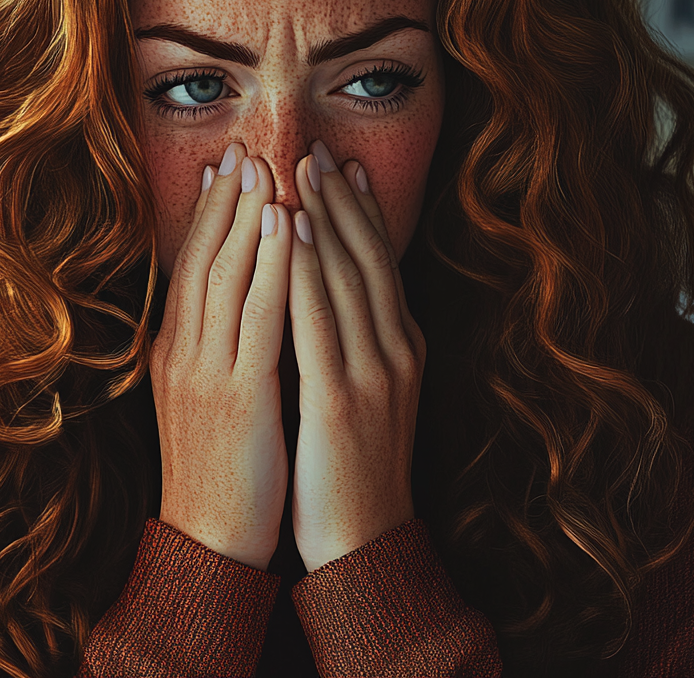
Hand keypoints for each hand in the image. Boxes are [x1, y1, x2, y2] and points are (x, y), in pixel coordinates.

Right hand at [150, 142, 290, 570]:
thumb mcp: (203, 396)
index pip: (190, 265)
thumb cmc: (219, 467)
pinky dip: (270, 264)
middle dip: (226, 199)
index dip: (208, 212)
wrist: (210, 541)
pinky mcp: (238, 393)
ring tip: (265, 165)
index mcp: (176, 350)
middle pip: (203, 257)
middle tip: (243, 147)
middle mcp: (183, 350)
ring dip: (247, 214)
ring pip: (226, 273)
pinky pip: (257, 315)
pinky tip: (285, 225)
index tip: (224, 166)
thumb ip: (214, 344)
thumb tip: (235, 294)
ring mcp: (206, 370)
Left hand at [288, 140, 425, 572]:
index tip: (344, 167)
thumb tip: (333, 291)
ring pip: (347, 277)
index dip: (362, 211)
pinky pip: (320, 321)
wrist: (364, 543)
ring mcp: (372, 373)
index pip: (380, 264)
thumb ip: (355, 341)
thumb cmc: (353, 467)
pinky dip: (307, 271)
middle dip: (341, 200)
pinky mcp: (341, 399)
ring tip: (302, 169)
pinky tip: (294, 233)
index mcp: (399, 348)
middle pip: (366, 258)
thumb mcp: (366, 392)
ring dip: (324, 217)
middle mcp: (393, 351)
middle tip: (319, 149)